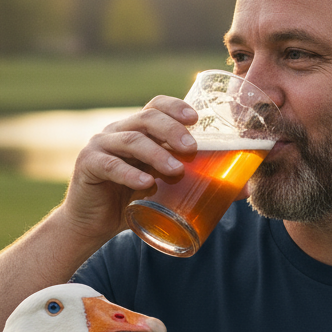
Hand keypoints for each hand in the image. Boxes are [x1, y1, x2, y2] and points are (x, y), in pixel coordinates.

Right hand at [60, 95, 198, 244]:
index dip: (175, 107)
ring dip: (156, 154)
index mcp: (137, 131)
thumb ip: (194, 182)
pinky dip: (130, 173)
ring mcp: (101, 146)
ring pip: (131, 140)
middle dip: (172, 130)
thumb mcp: (164, 187)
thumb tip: (243, 189)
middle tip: (191, 149)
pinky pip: (110, 165)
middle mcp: (118, 131)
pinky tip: (145, 183)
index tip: (196, 119)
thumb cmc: (130, 202)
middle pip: (146, 118)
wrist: (92, 224)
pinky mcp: (88, 165)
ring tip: (176, 170)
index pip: (155, 106)